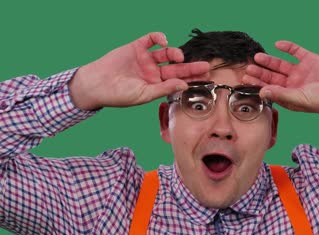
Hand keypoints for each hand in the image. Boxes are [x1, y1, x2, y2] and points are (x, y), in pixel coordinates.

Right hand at [69, 32, 209, 109]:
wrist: (96, 84)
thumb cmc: (118, 95)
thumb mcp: (143, 95)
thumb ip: (163, 88)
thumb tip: (184, 85)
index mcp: (156, 85)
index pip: (179, 81)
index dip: (192, 79)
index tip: (206, 79)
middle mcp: (154, 72)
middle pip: (177, 68)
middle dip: (191, 67)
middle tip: (206, 66)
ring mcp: (146, 59)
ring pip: (166, 53)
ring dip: (175, 53)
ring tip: (178, 57)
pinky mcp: (137, 47)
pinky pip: (151, 40)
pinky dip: (159, 38)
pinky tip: (164, 41)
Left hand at [243, 41, 318, 115]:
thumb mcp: (301, 99)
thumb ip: (281, 95)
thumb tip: (262, 92)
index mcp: (290, 96)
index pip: (270, 89)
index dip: (258, 84)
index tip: (246, 79)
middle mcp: (293, 84)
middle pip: (272, 77)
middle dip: (260, 72)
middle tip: (248, 67)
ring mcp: (301, 72)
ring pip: (281, 65)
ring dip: (269, 61)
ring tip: (258, 56)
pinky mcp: (310, 60)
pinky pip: (296, 52)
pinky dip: (287, 47)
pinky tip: (278, 45)